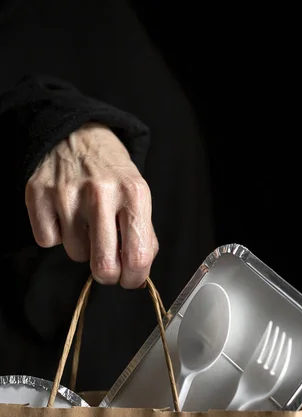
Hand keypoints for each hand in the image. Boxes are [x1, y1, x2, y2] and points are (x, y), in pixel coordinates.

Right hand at [25, 123, 157, 287]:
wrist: (76, 133)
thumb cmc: (111, 171)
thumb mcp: (138, 195)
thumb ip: (143, 234)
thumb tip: (138, 272)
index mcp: (133, 194)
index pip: (137, 256)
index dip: (134, 277)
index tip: (130, 279)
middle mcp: (101, 193)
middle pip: (104, 266)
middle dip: (108, 275)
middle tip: (108, 266)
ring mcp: (67, 194)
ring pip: (76, 255)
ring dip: (82, 248)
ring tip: (86, 223)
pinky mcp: (39, 195)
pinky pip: (48, 241)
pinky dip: (57, 235)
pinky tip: (65, 215)